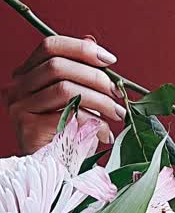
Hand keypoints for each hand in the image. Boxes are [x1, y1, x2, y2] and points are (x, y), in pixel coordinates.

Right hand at [2, 35, 125, 153]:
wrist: (56, 171)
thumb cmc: (68, 134)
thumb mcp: (77, 99)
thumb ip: (80, 71)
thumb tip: (92, 42)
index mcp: (28, 75)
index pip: (50, 47)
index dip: (81, 48)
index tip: (109, 60)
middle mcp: (18, 88)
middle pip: (58, 66)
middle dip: (95, 77)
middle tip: (117, 93)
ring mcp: (20, 107)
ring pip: (65, 89)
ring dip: (99, 100)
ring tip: (117, 114)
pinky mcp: (28, 128)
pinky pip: (67, 116)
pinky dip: (93, 123)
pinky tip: (104, 133)